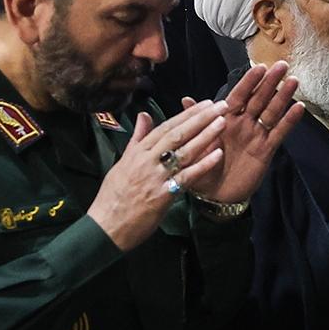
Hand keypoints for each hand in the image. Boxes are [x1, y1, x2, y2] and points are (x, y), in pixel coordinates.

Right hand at [87, 102, 226, 250]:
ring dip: (205, 136)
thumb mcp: (123, 163)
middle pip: (177, 134)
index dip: (187, 114)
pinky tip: (218, 155)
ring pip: (183, 152)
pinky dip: (202, 165)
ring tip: (222, 122)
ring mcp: (155, 177)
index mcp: (137, 152)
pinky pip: (186, 177)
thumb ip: (137, 139)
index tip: (205, 104)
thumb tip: (143, 115)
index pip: (165, 127)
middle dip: (200, 118)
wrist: (106, 226)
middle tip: (220, 106)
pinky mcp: (163, 195)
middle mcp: (146, 161)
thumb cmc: (113, 196)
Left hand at [189, 62, 303, 203]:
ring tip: (294, 81)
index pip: (238, 96)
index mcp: (224, 119)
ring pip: (272, 112)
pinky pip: (279, 133)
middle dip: (270, 82)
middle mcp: (243, 124)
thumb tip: (186, 99)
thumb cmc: (201, 167)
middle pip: (259, 99)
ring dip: (283, 97)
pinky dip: (289, 121)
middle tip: (282, 66)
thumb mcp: (192, 144)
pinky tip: (299, 108)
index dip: (249, 82)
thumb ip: (193, 122)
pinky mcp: (266, 150)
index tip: (259, 67)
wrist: (213, 195)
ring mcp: (256, 135)